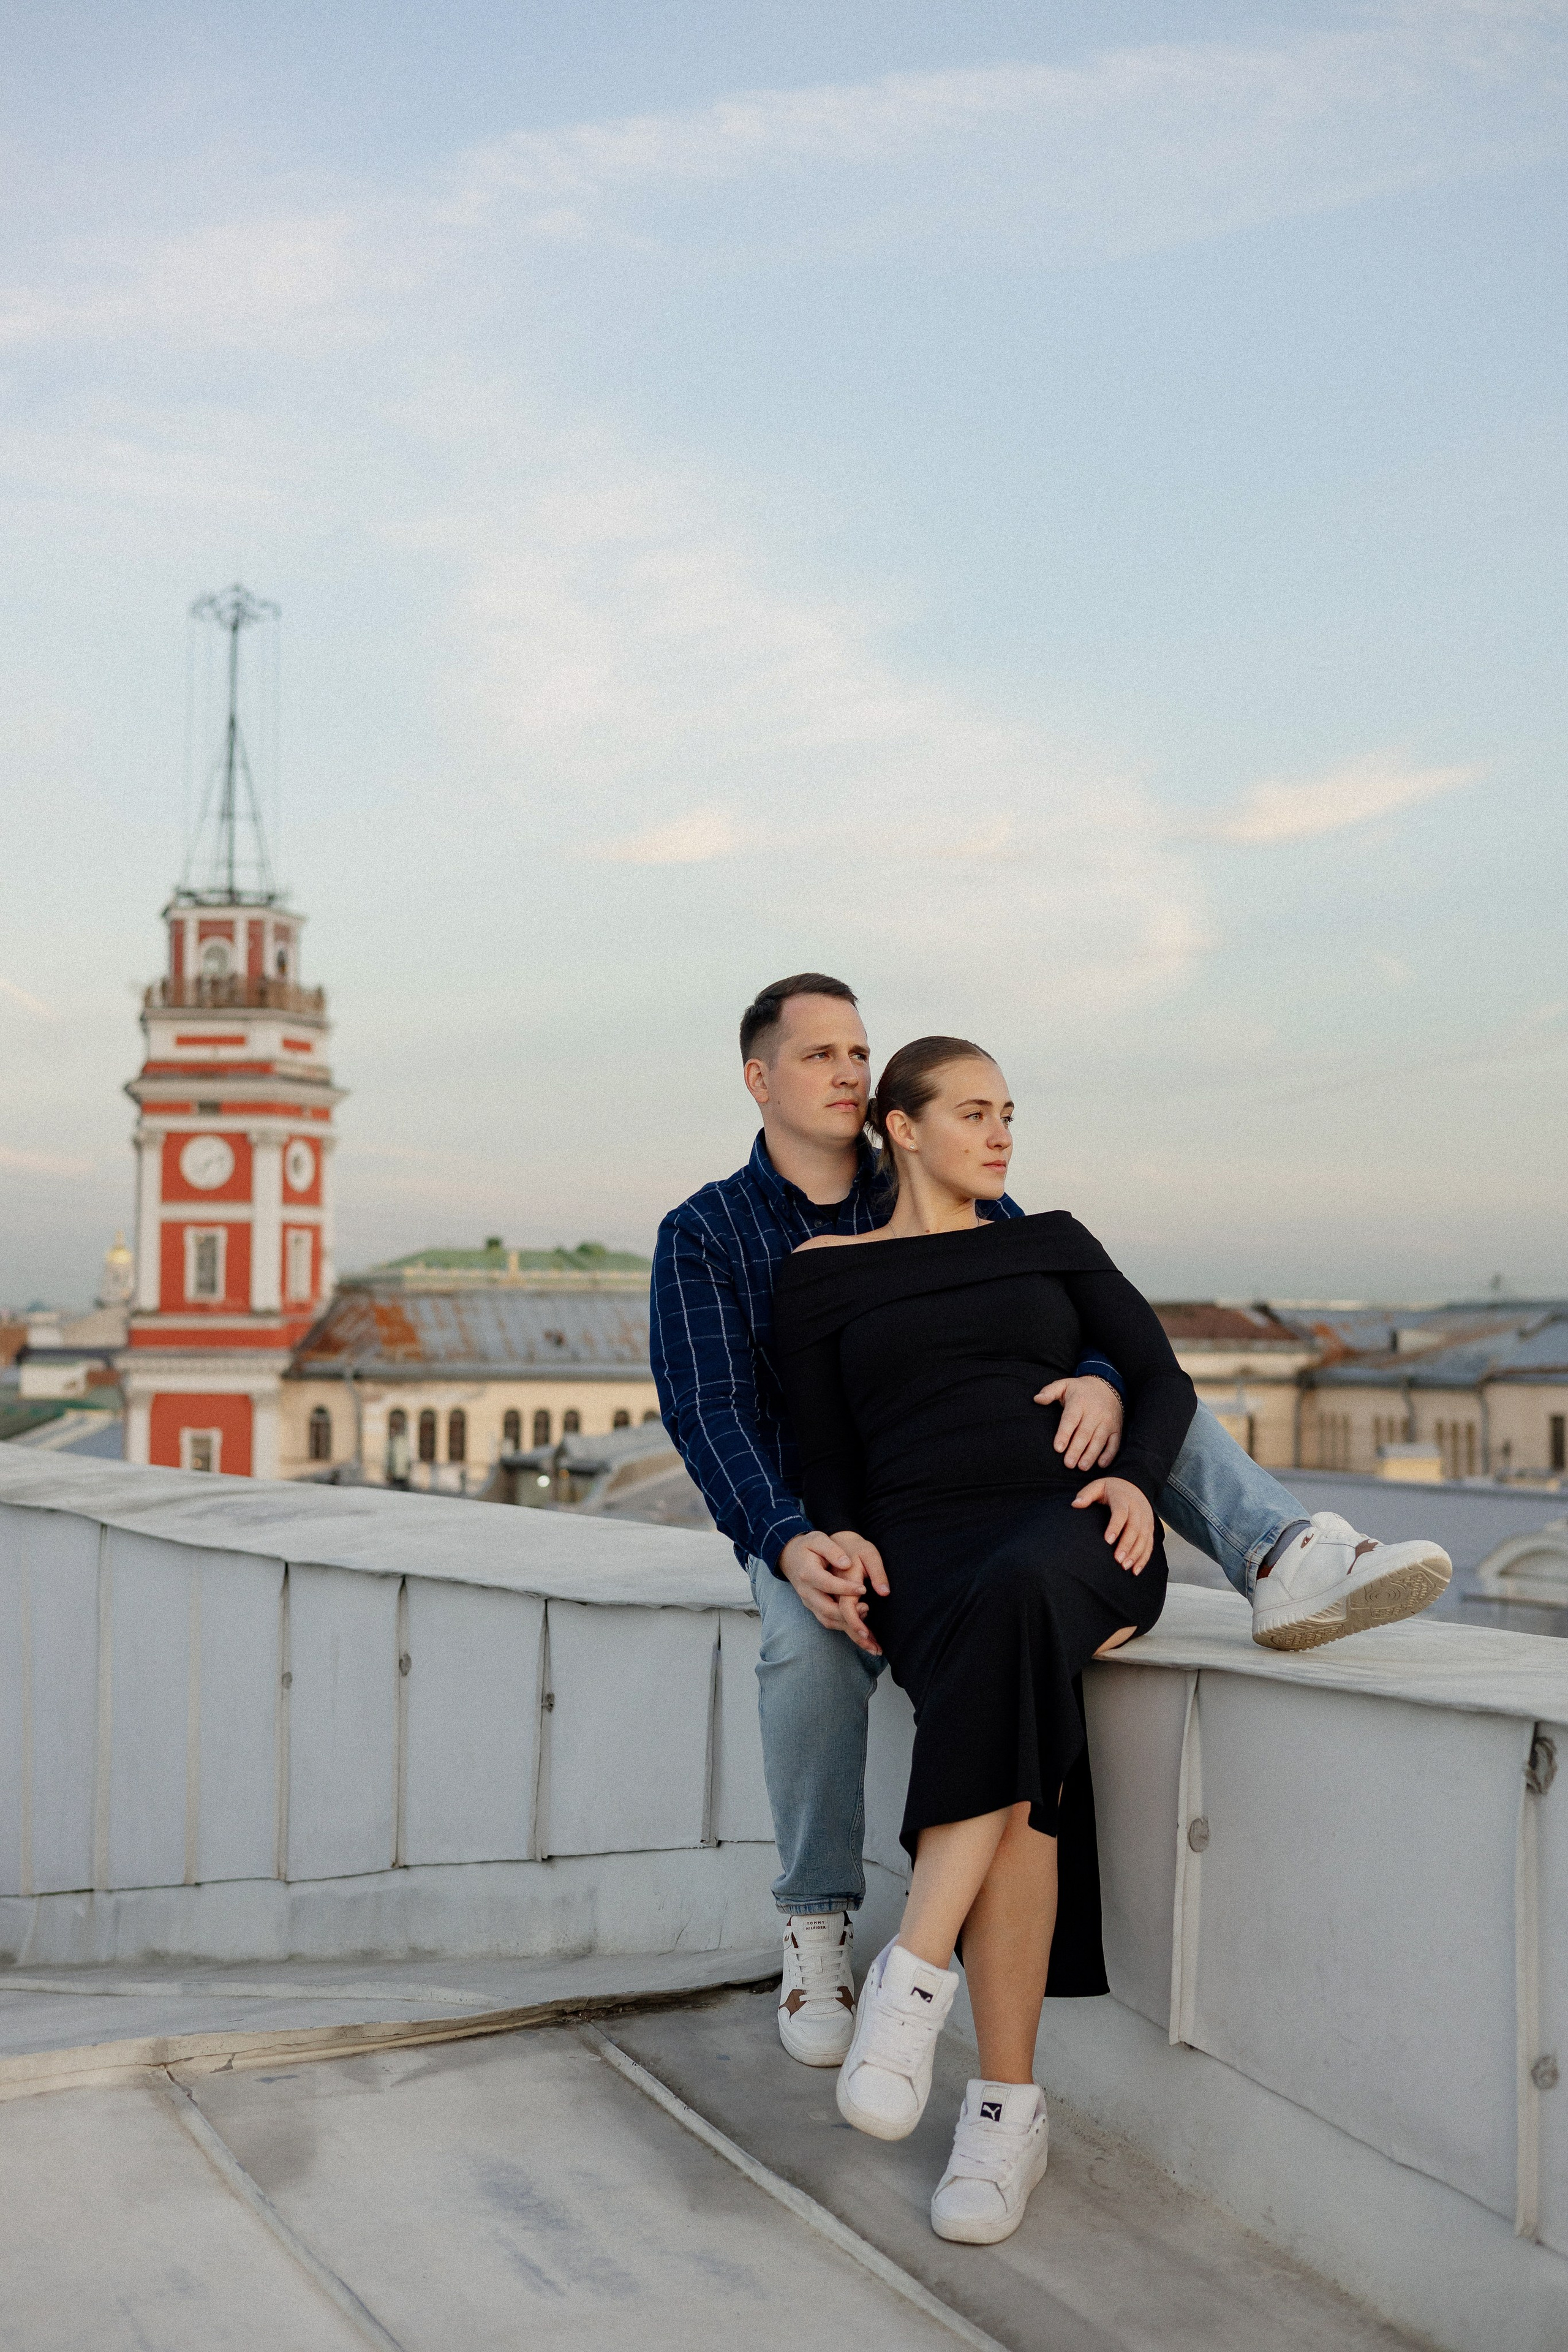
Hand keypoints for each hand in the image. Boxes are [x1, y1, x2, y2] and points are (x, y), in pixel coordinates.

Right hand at [777, 1530, 888, 1653]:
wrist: (790, 1556)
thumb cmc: (808, 1546)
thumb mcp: (819, 1539)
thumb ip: (832, 1550)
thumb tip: (846, 1563)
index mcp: (808, 1573)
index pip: (827, 1584)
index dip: (845, 1588)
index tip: (864, 1588)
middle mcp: (806, 1591)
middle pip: (827, 1609)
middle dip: (848, 1615)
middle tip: (868, 1610)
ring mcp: (809, 1602)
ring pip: (827, 1620)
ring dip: (847, 1626)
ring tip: (867, 1626)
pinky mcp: (813, 1607)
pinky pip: (828, 1621)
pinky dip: (843, 1627)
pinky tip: (859, 1628)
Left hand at [1035, 1374, 1122, 1468]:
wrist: (1107, 1386)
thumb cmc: (1080, 1390)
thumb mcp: (1064, 1385)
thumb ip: (1049, 1392)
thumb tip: (1036, 1399)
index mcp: (1079, 1403)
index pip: (1071, 1420)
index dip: (1064, 1434)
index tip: (1058, 1448)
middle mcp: (1094, 1413)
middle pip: (1084, 1433)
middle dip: (1076, 1450)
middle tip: (1068, 1464)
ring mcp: (1107, 1422)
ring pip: (1099, 1440)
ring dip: (1091, 1455)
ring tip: (1082, 1467)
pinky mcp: (1116, 1429)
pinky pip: (1114, 1443)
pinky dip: (1109, 1454)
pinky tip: (1101, 1465)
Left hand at [1072, 1476, 1154, 1572]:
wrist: (1135, 1485)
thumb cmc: (1111, 1489)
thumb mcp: (1098, 1486)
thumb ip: (1087, 1494)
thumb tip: (1075, 1504)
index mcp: (1123, 1499)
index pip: (1121, 1513)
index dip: (1115, 1526)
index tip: (1107, 1540)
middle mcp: (1137, 1509)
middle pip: (1135, 1528)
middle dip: (1127, 1545)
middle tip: (1117, 1560)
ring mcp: (1146, 1519)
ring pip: (1144, 1538)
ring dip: (1136, 1553)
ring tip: (1125, 1567)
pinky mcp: (1149, 1528)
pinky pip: (1149, 1544)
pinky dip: (1144, 1558)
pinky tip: (1135, 1570)